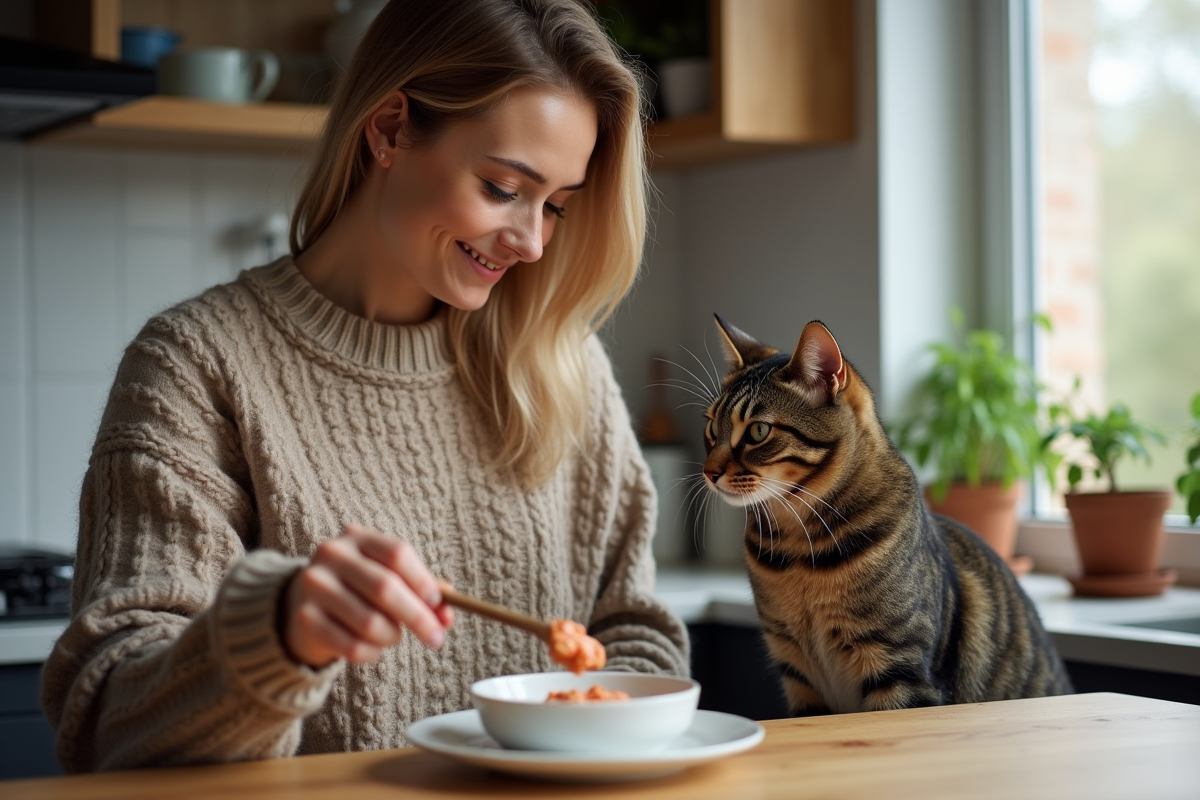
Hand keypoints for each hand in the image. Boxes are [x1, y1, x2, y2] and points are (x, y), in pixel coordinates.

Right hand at [281, 524, 453, 667]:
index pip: (397, 553)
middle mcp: (332, 554)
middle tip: (436, 638)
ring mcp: (314, 585)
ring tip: (394, 636)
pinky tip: (373, 648)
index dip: (423, 581)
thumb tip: (447, 616)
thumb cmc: (358, 590)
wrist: (303, 605)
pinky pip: (352, 646)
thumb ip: (420, 591)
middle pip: (385, 588)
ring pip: (370, 622)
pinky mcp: (305, 618)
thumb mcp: (387, 578)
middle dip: (418, 617)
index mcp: (357, 537)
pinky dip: (373, 653)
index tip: (438, 604)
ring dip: (393, 637)